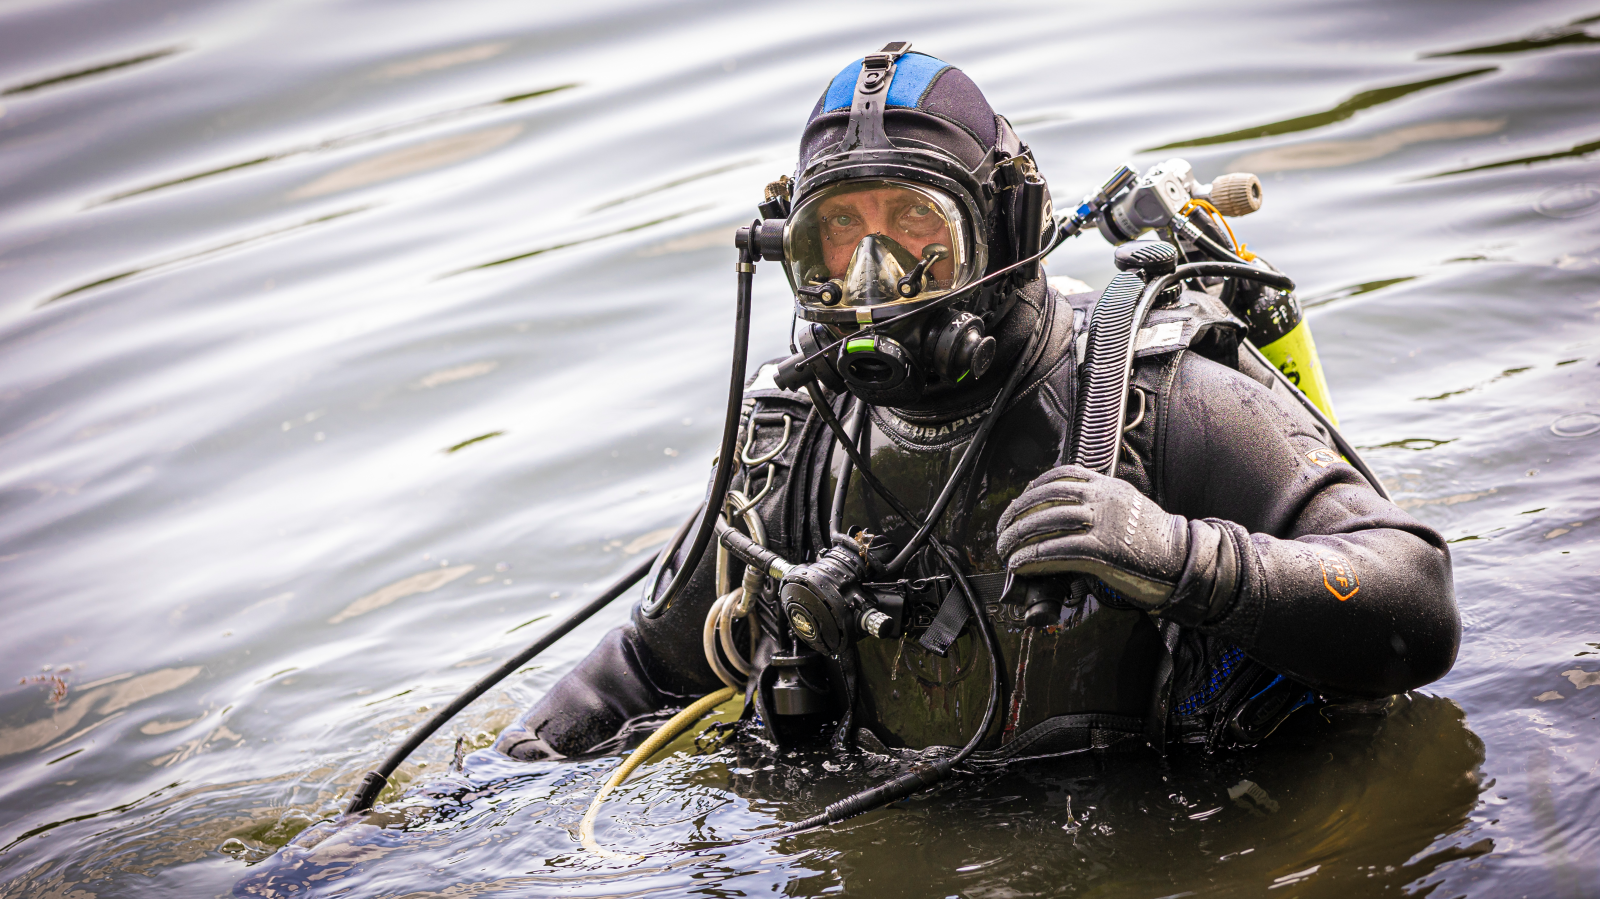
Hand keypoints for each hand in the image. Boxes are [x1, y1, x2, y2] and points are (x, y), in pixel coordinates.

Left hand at [996, 464, 1189, 610]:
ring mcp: (1103, 523)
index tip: (1020, 500)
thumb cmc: (1159, 541)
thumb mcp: (1131, 508)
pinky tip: (1020, 563)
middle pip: (1047, 498)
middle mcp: (1103, 499)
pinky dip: (1033, 556)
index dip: (1034, 488)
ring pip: (1047, 523)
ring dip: (1018, 537)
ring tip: (1004, 549)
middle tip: (1001, 529)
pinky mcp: (1103, 550)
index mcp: (1109, 486)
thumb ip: (1103, 505)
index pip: (1062, 475)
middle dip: (1017, 513)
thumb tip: (1069, 517)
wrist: (1186, 560)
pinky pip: (1058, 550)